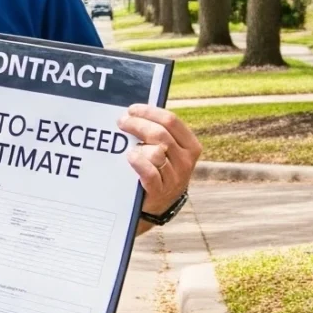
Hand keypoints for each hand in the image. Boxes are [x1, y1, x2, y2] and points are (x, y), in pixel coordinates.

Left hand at [119, 104, 201, 218]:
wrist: (159, 202)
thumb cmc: (159, 168)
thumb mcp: (167, 150)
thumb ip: (158, 131)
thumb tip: (135, 110)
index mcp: (190, 145)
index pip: (171, 120)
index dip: (149, 112)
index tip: (132, 109)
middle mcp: (186, 161)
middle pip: (160, 134)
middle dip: (137, 124)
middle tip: (121, 122)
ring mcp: (175, 177)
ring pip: (155, 153)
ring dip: (137, 145)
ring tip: (126, 144)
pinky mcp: (160, 191)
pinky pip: (149, 172)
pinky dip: (138, 162)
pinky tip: (129, 157)